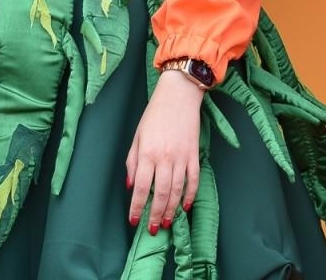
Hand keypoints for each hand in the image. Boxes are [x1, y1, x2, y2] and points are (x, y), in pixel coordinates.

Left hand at [126, 70, 204, 233]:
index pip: (142, 188)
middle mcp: (165, 158)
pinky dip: (190, 194)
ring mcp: (182, 157)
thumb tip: (131, 187)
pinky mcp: (194, 154)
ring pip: (177, 190)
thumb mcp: (137, 137)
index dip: (137, 207)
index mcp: (147, 153)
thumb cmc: (154, 115)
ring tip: (166, 223)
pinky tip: (185, 206)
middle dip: (155, 214)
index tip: (134, 221)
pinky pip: (194, 179)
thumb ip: (132, 162)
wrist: (179, 95)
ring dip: (171, 209)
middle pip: (161, 193)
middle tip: (152, 229)